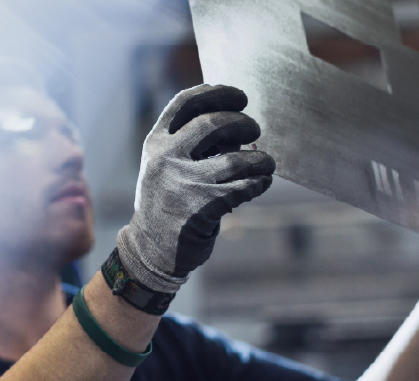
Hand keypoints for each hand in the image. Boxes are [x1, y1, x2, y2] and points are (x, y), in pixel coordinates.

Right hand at [116, 84, 275, 292]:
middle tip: (255, 131)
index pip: (186, 103)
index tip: (240, 97)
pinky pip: (243, 187)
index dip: (218, 93)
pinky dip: (259, 182)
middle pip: (212, 124)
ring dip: (260, 160)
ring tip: (267, 164)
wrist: (151, 250)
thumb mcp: (163, 166)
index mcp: (155, 143)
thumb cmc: (166, 202)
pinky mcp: (201, 207)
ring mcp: (182, 183)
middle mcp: (165, 159)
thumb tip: (236, 121)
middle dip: (242, 123)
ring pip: (234, 160)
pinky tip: (262, 183)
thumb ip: (187, 143)